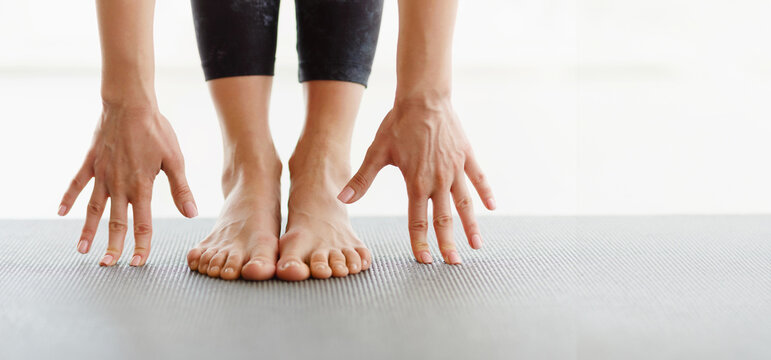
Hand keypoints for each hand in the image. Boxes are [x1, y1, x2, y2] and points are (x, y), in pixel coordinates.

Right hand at [58, 104, 196, 265]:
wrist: (130, 103)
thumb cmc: (157, 130)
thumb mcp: (175, 159)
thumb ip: (181, 189)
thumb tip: (192, 214)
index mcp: (142, 186)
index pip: (142, 223)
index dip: (141, 244)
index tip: (138, 262)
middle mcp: (119, 184)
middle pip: (116, 221)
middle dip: (114, 245)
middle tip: (109, 266)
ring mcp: (102, 174)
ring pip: (94, 208)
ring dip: (88, 230)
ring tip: (83, 250)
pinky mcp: (91, 162)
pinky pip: (77, 184)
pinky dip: (69, 197)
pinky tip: (62, 212)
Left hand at [338, 98, 494, 264]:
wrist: (424, 96)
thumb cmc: (398, 123)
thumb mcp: (377, 151)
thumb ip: (362, 178)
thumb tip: (342, 199)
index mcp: (416, 182)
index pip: (417, 219)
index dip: (420, 241)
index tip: (424, 260)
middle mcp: (438, 180)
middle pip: (444, 218)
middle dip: (448, 244)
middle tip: (453, 264)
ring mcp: (455, 168)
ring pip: (465, 204)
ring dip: (471, 226)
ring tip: (477, 246)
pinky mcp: (466, 156)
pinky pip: (479, 178)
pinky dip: (486, 193)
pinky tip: (492, 207)